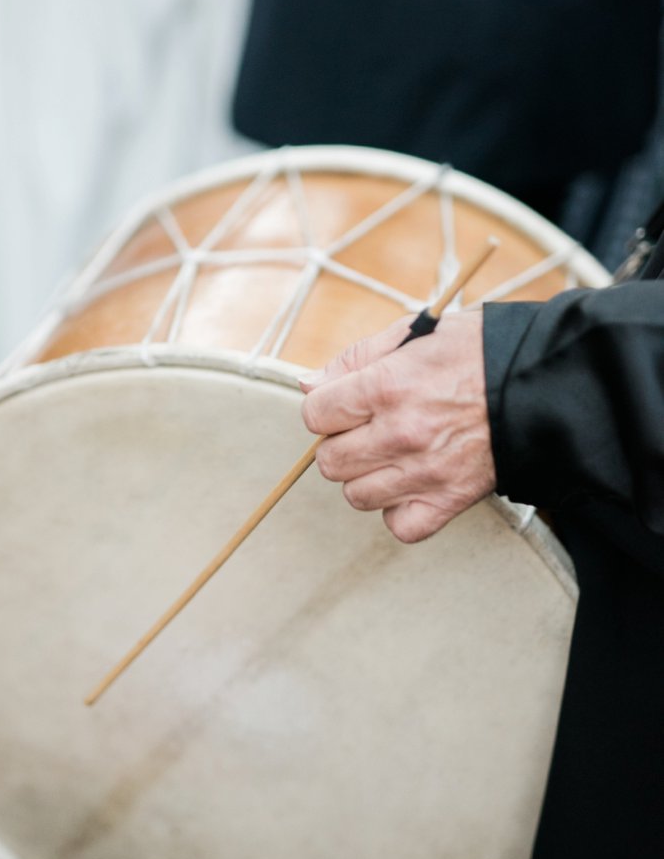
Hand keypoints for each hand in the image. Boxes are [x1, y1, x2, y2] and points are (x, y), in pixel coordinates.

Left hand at [300, 311, 495, 542]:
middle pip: (329, 461)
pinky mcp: (450, 500)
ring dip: (367, 476)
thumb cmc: (482, 351)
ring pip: (356, 495)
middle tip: (371, 427)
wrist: (548, 383)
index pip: (315, 415)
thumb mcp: (416, 333)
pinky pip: (399, 525)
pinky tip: (410, 484)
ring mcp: (425, 472)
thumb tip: (309, 384)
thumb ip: (356, 358)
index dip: (327, 407)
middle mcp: (401, 433)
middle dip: (342, 442)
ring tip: (393, 454)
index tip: (347, 403)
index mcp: (387, 385)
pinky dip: (398, 510)